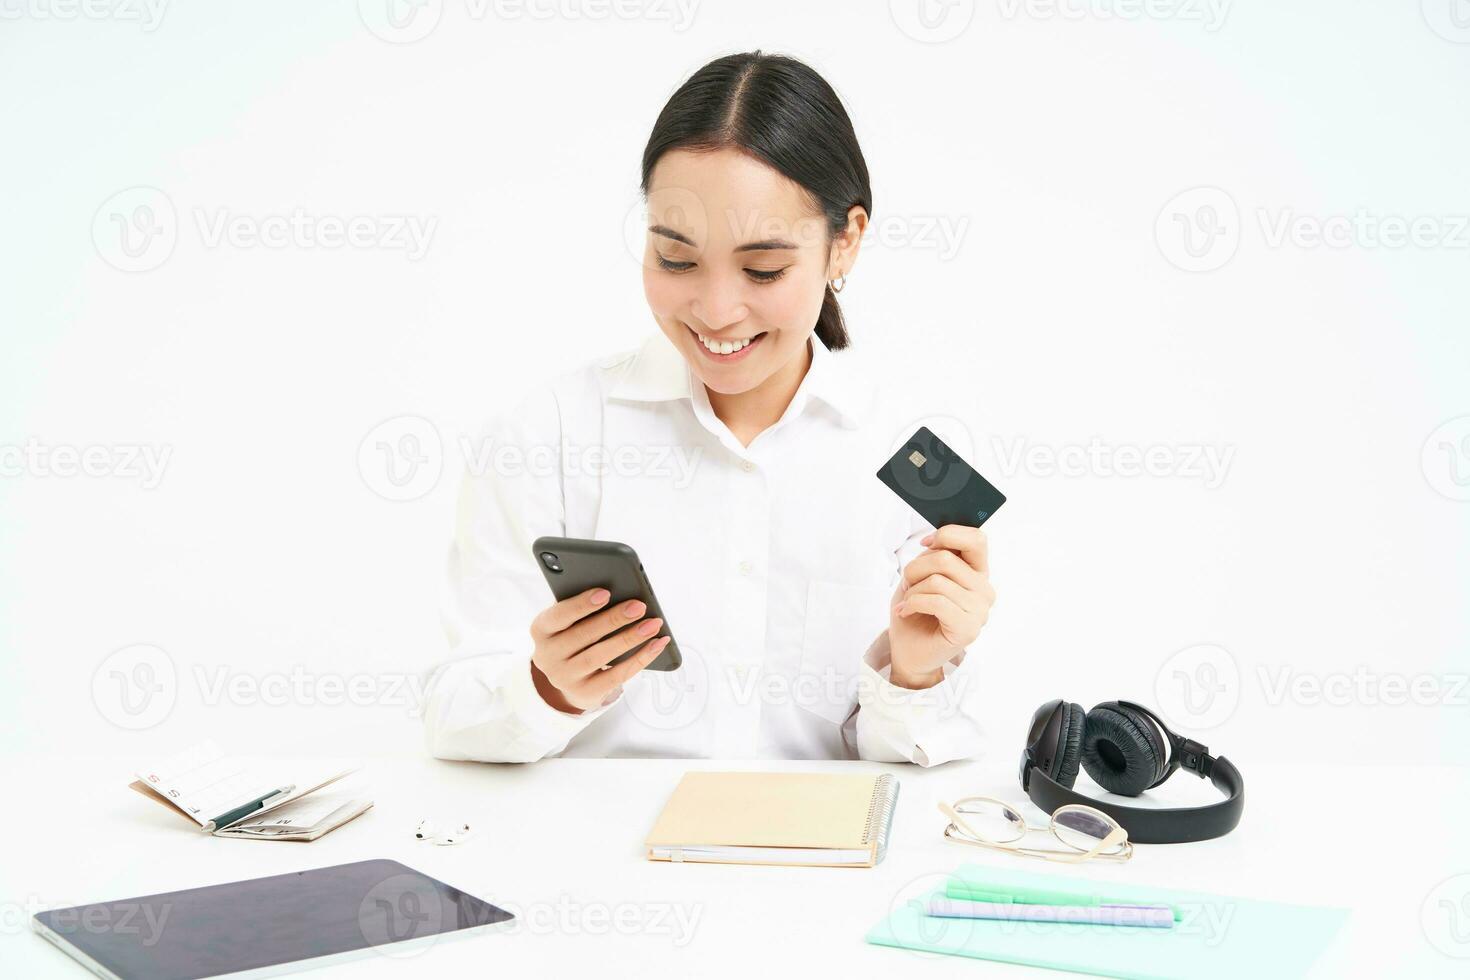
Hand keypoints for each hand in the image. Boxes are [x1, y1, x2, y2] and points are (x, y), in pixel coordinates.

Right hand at [529, 587, 670, 713]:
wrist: (568, 678)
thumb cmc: (574, 637)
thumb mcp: (569, 622)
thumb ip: (584, 610)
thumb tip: (622, 596)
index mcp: (541, 630)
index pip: (557, 616)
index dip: (581, 605)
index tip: (605, 593)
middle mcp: (547, 656)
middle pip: (583, 636)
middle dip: (614, 620)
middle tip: (639, 606)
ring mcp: (565, 678)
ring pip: (599, 657)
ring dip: (629, 639)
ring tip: (652, 624)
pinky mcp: (585, 693)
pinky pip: (616, 676)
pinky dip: (640, 659)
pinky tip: (656, 644)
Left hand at [888, 525, 994, 688]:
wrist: (909, 651)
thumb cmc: (915, 612)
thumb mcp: (921, 575)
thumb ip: (934, 557)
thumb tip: (935, 542)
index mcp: (977, 573)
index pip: (976, 539)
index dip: (948, 534)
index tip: (925, 543)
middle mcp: (984, 590)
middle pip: (946, 559)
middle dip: (915, 569)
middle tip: (907, 584)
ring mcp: (980, 611)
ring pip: (937, 581)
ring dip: (912, 591)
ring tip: (907, 603)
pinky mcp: (969, 629)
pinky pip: (937, 602)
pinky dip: (913, 604)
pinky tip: (906, 611)